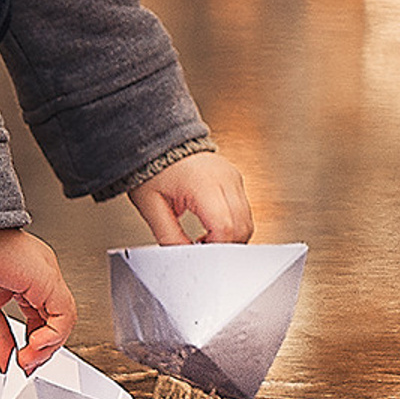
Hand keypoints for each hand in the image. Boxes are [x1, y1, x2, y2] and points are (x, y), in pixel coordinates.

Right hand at [0, 227, 76, 372]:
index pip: (45, 319)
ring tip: (27, 358)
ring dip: (48, 346)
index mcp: (30, 281)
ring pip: (66, 319)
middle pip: (59, 321)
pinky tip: (34, 346)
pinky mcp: (47, 278)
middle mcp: (43, 277)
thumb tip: (6, 361)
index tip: (23, 361)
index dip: (37, 344)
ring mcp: (48, 275)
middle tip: (26, 364)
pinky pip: (64, 313)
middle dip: (44, 349)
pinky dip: (52, 336)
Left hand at [129, 151, 253, 245]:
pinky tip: (213, 228)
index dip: (215, 248)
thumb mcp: (152, 208)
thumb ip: (169, 236)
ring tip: (206, 239)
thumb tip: (185, 257)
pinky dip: (234, 225)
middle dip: (226, 246)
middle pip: (241, 226)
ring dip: (232, 237)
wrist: (158, 141)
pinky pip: (244, 210)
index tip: (200, 254)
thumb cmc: (153, 170)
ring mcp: (233, 177)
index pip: (224, 226)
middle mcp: (224, 179)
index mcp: (202, 184)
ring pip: (247, 220)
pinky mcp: (235, 179)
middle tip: (204, 251)